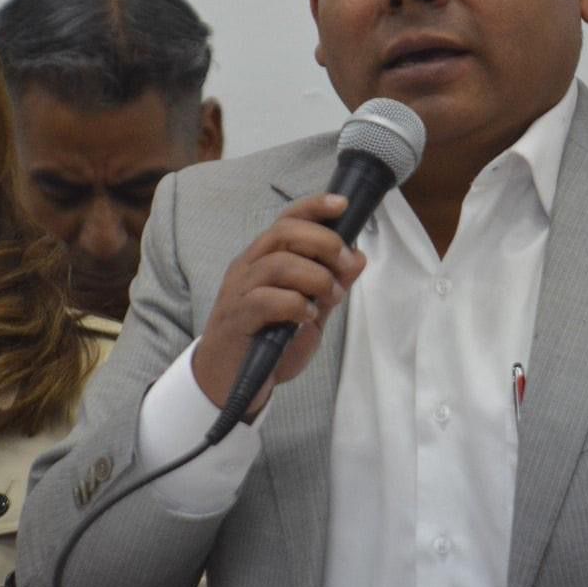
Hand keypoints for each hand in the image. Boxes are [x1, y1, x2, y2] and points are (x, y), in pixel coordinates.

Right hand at [192, 193, 364, 415]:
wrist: (229, 381)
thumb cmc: (267, 343)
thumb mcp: (308, 311)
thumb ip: (330, 284)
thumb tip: (358, 257)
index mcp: (263, 258)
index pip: (286, 220)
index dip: (314, 207)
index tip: (342, 205)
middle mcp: (248, 267)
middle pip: (284, 233)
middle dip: (324, 242)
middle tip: (345, 266)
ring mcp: (239, 291)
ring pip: (279, 264)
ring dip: (316, 277)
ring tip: (330, 298)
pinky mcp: (238, 317)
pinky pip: (268, 299)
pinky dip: (296, 304)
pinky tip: (307, 317)